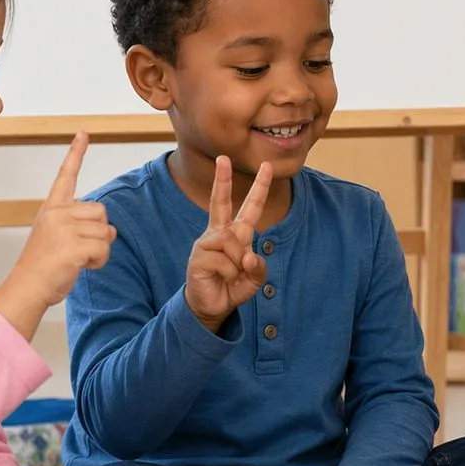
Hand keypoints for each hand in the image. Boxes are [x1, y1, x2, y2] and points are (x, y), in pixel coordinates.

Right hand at [0, 133, 114, 338]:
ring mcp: (64, 228)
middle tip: (77, 250)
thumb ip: (82, 228)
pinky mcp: (73, 246)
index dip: (76, 153)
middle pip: (101, 211)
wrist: (26, 289)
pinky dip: (99, 262)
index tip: (84, 132)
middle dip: (99, 232)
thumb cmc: (43, 267)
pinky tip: (80, 267)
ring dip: (100, 250)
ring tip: (76, 260)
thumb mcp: (59, 239)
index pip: (66, 176)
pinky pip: (104, 248)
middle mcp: (56, 213)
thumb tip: (112, 231)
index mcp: (51, 209)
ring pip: (106, 231)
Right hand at [185, 156, 271, 331]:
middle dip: (222, 180)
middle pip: (220, 202)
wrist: (212, 307)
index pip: (249, 207)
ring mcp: (207, 243)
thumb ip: (258, 267)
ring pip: (232, 241)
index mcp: (236, 234)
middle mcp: (220, 233)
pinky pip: (224, 261)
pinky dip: (230, 273)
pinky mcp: (198, 257)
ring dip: (238, 262)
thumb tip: (248, 257)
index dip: (259, 188)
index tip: (266, 166)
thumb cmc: (232, 287)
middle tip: (222, 158)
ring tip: (232, 274)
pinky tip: (222, 278)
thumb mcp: (254, 279)